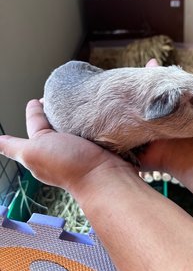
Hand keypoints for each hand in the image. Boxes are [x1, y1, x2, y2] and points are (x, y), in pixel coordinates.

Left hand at [0, 99, 132, 190]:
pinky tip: (90, 113)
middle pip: (54, 123)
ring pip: (71, 126)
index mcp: (41, 149)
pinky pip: (87, 128)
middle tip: (59, 96)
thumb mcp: (33, 153)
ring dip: (71, 114)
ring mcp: (78, 146)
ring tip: (75, 100)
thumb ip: (13, 146)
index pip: (35, 124)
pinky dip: (86, 120)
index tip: (37, 99)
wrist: (102, 174)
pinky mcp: (94, 144)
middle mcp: (59, 148)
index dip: (34, 110)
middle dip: (53, 109)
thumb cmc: (67, 163)